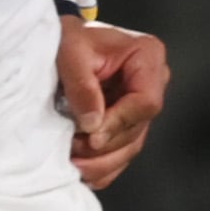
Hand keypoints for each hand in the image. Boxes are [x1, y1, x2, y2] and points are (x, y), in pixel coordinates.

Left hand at [57, 15, 169, 189]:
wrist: (57, 43)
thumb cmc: (66, 39)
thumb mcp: (70, 52)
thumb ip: (82, 86)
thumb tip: (93, 124)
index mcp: (148, 57)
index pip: (146, 102)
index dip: (120, 122)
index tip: (91, 134)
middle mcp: (152, 83)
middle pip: (138, 129)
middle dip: (106, 146)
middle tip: (74, 150)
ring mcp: (140, 106)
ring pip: (130, 146)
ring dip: (102, 162)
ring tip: (74, 164)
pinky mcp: (126, 123)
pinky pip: (121, 153)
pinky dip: (102, 167)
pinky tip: (83, 171)